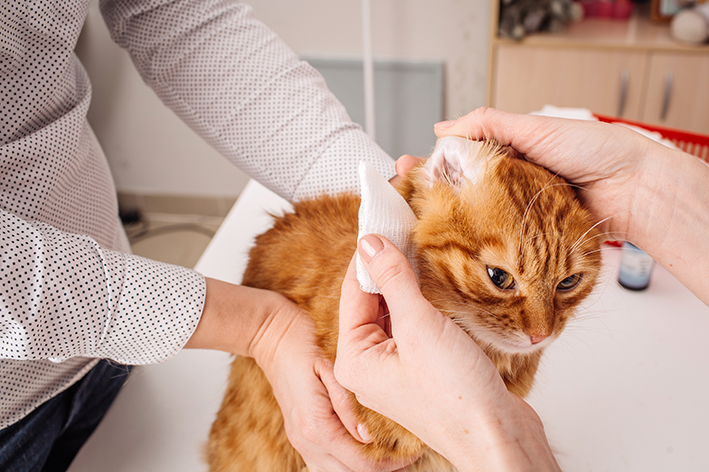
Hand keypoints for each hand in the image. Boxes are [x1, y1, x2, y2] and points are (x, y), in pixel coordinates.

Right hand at [188, 279, 410, 471]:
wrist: (273, 336)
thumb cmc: (304, 344)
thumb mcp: (331, 368)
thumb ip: (347, 406)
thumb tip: (368, 438)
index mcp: (316, 425)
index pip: (359, 463)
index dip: (390, 464)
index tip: (411, 455)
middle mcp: (305, 439)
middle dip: (380, 469)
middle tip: (406, 457)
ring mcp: (299, 439)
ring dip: (360, 468)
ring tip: (388, 456)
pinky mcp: (298, 433)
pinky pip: (323, 462)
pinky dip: (344, 462)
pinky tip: (362, 448)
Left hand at [335, 234, 560, 471]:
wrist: (496, 437)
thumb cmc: (455, 395)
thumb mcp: (419, 325)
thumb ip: (392, 280)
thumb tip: (370, 244)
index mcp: (354, 360)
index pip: (353, 294)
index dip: (367, 257)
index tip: (378, 226)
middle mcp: (369, 368)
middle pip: (371, 304)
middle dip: (386, 271)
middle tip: (400, 234)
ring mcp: (394, 371)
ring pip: (393, 316)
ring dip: (404, 287)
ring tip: (416, 254)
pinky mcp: (420, 372)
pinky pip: (411, 329)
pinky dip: (419, 307)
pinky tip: (432, 289)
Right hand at [433, 108, 708, 305]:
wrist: (634, 189)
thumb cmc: (594, 150)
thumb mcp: (535, 128)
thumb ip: (490, 124)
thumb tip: (444, 127)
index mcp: (511, 154)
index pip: (462, 158)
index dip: (434, 164)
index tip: (408, 168)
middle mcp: (512, 183)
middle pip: (464, 190)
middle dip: (433, 194)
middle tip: (404, 199)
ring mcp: (521, 212)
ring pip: (479, 218)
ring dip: (452, 222)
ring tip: (421, 223)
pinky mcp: (534, 238)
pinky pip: (503, 241)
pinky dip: (483, 243)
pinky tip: (458, 246)